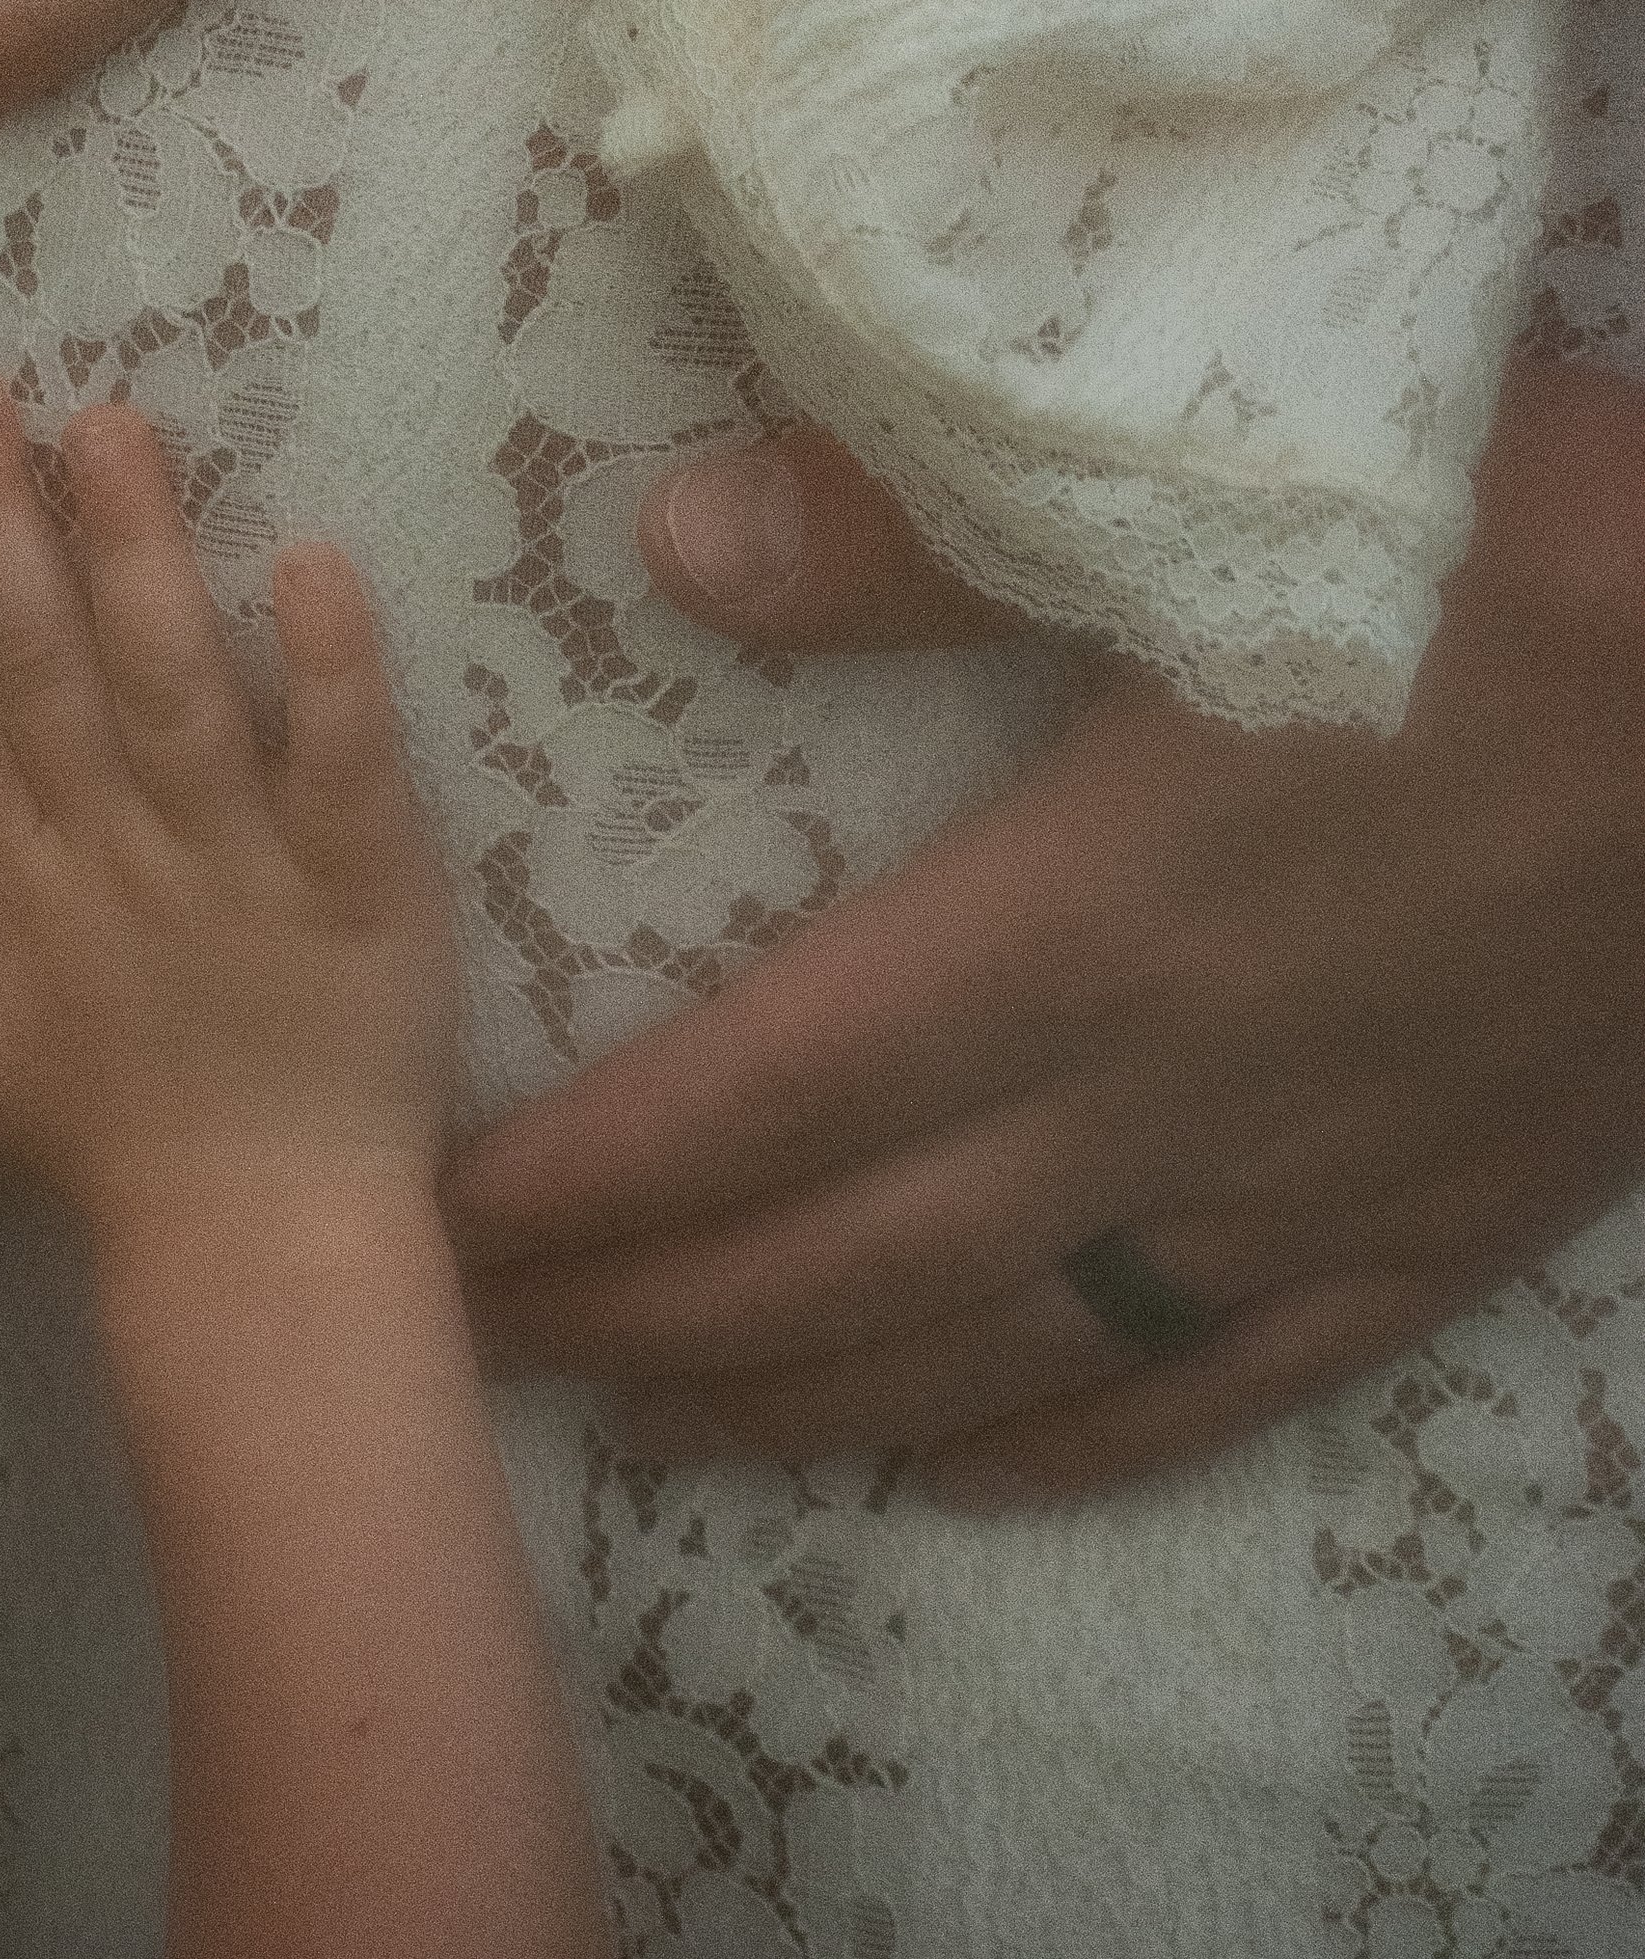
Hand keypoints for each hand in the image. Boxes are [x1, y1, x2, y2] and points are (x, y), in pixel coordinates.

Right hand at [0, 368, 459, 1221]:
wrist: (253, 1243)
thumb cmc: (105, 1140)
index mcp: (7, 885)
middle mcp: (106, 858)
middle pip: (32, 670)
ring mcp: (234, 866)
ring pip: (169, 687)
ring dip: (135, 552)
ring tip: (106, 428)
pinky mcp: (359, 882)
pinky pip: (339, 759)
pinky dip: (322, 663)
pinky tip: (306, 557)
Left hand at [443, 357, 1644, 1501]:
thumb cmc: (1513, 554)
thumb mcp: (1205, 483)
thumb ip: (918, 528)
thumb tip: (674, 540)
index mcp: (1080, 922)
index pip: (767, 1092)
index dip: (597, 1176)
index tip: (445, 1218)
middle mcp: (1162, 1100)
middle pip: (843, 1258)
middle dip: (643, 1314)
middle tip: (473, 1351)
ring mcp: (1301, 1192)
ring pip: (999, 1349)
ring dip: (805, 1401)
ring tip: (651, 1431)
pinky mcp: (1437, 1227)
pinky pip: (1215, 1383)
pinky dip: (1064, 1443)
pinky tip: (967, 1476)